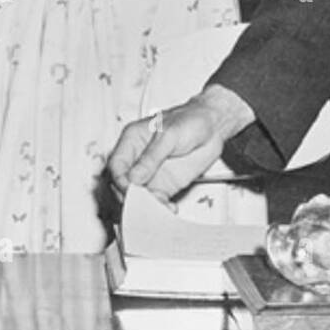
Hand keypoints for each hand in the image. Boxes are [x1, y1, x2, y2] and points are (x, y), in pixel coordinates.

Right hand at [108, 85, 254, 199]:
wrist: (213, 127)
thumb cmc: (191, 120)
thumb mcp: (169, 135)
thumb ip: (151, 157)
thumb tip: (134, 177)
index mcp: (132, 140)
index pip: (116, 165)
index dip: (119, 180)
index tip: (130, 190)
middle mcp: (137, 159)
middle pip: (122, 184)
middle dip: (130, 197)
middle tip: (142, 204)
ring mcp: (150, 174)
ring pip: (138, 196)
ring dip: (145, 206)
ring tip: (158, 209)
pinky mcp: (163, 185)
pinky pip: (156, 201)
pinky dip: (160, 208)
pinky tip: (168, 209)